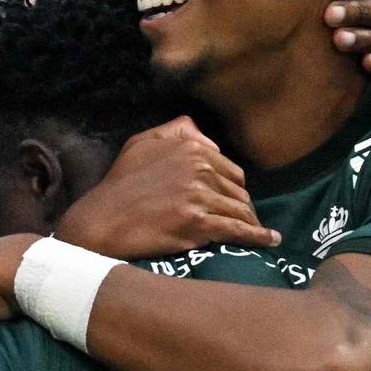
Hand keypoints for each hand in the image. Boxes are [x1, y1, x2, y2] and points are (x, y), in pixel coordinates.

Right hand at [54, 116, 277, 259]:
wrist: (100, 222)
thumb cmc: (118, 186)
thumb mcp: (141, 144)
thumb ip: (175, 130)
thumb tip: (206, 137)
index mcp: (189, 147)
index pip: (229, 169)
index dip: (233, 188)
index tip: (234, 202)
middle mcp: (198, 167)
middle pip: (237, 190)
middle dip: (243, 206)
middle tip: (245, 222)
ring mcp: (198, 195)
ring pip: (239, 210)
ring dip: (251, 223)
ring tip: (259, 234)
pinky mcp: (197, 223)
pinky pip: (236, 230)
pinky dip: (256, 236)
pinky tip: (270, 240)